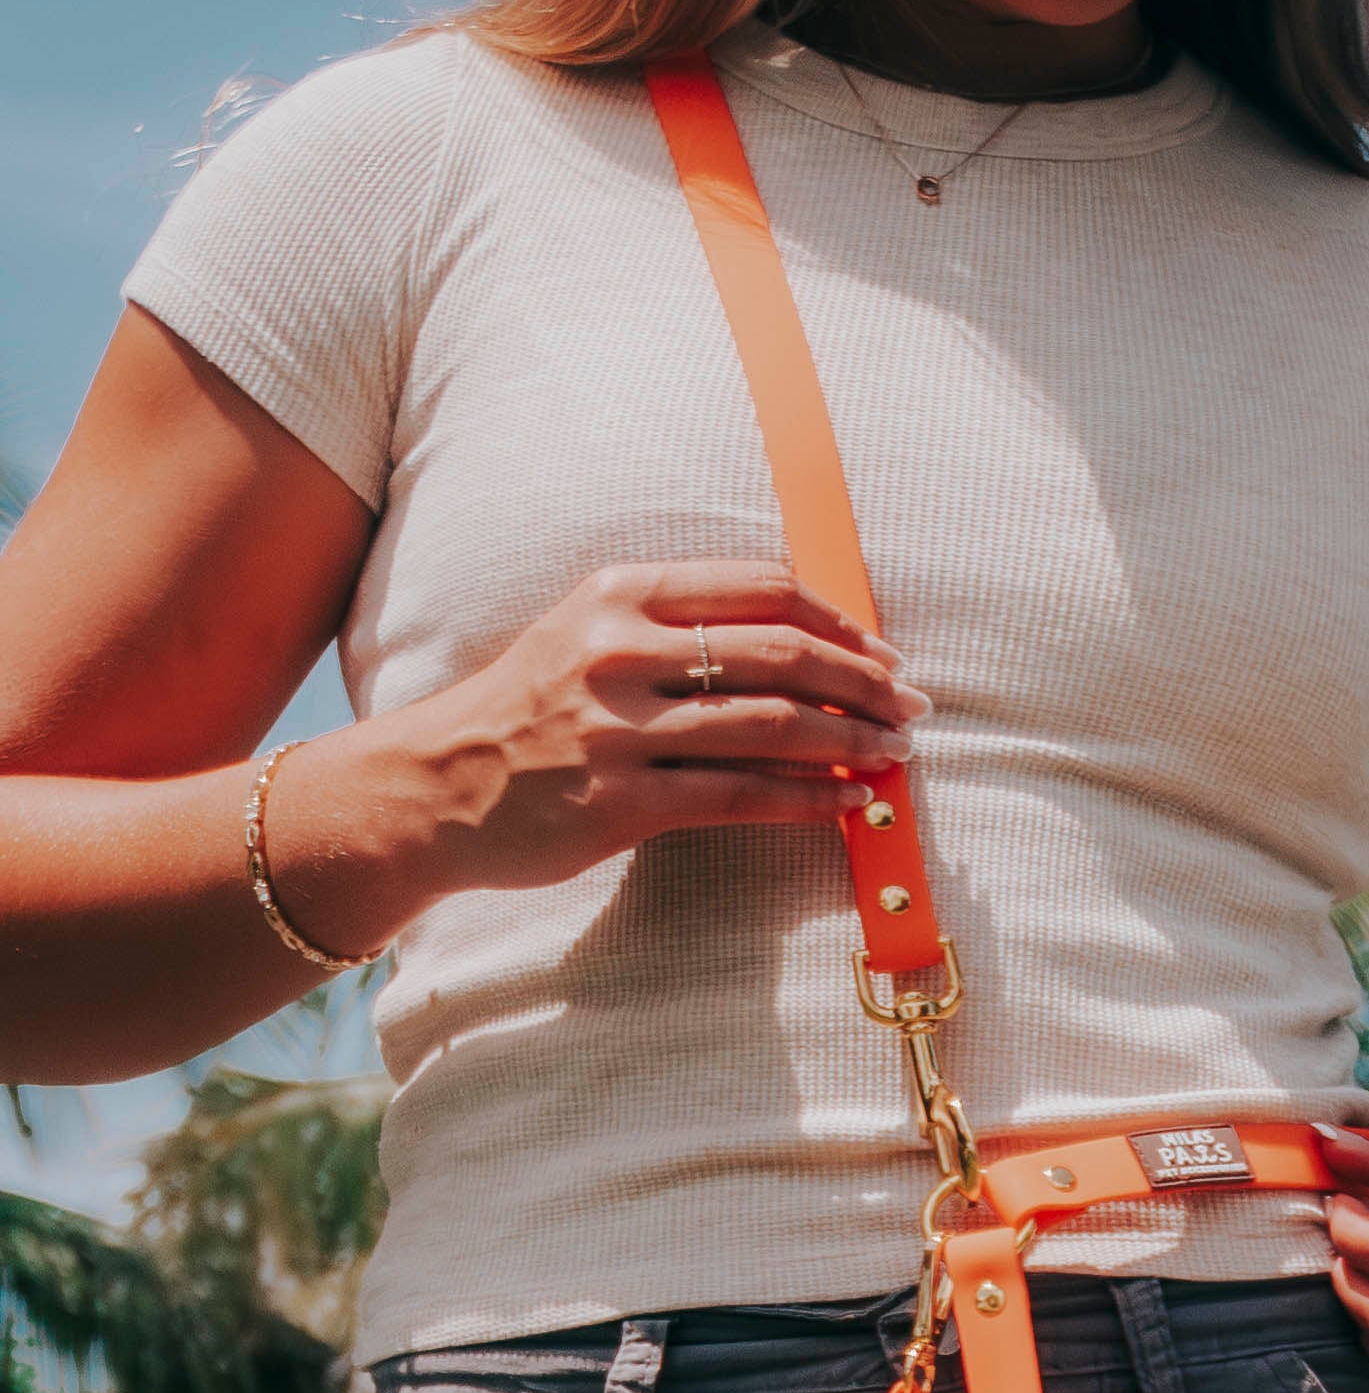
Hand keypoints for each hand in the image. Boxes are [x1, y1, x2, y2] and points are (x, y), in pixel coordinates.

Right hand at [327, 560, 926, 923]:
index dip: (839, 622)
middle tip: (911, 709)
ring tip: (893, 756)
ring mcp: (622, 727)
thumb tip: (787, 642)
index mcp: (619, 593)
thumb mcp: (584, 636)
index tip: (883, 654)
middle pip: (780, 652)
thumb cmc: (523, 714)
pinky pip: (743, 796)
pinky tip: (848, 804)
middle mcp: (622, 649)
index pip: (760, 588)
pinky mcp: (624, 802)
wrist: (433, 786)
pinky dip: (809, 800)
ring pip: (771, 724)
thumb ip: (669, 628)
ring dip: (850, 742)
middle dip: (863, 682)